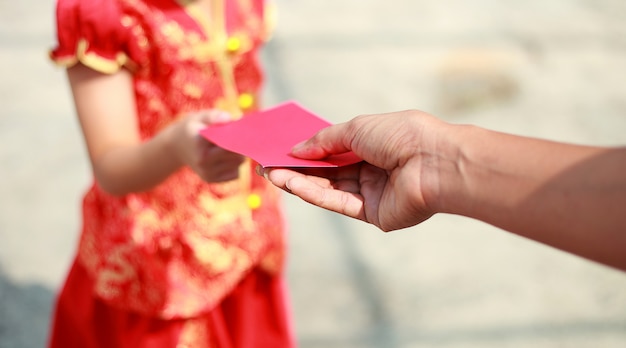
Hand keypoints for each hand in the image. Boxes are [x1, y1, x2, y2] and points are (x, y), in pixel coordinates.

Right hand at [172, 109, 244, 182]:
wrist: (176, 147)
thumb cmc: (192, 128)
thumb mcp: (198, 117)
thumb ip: (213, 116)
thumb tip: (230, 119)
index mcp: (200, 143)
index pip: (228, 142)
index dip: (239, 137)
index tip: (246, 131)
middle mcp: (203, 160)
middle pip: (237, 155)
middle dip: (242, 145)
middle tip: (244, 137)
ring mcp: (207, 172)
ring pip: (238, 164)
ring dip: (240, 155)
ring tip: (231, 146)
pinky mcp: (211, 180)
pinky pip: (235, 174)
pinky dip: (235, 165)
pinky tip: (227, 157)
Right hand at [260, 110, 446, 230]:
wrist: (434, 162)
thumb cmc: (401, 135)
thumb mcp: (356, 128)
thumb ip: (324, 140)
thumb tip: (296, 149)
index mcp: (374, 144)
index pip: (335, 148)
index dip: (309, 149)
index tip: (283, 150)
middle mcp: (373, 168)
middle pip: (329, 171)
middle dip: (299, 168)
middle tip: (269, 165)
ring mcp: (373, 193)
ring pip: (330, 188)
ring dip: (300, 181)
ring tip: (272, 174)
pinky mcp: (374, 214)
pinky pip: (339, 203)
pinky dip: (315, 193)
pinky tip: (292, 184)